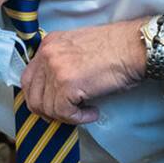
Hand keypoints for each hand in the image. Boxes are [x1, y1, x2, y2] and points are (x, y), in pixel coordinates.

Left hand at [20, 19, 147, 124]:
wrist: (135, 46)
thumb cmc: (115, 48)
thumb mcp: (77, 48)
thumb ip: (60, 63)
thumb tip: (52, 91)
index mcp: (48, 44)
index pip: (28, 79)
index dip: (38, 98)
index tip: (51, 106)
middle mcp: (48, 55)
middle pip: (33, 96)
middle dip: (49, 111)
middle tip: (66, 114)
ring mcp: (56, 69)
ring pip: (48, 108)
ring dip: (66, 116)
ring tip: (84, 111)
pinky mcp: (67, 85)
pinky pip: (63, 113)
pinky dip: (78, 118)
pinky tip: (92, 112)